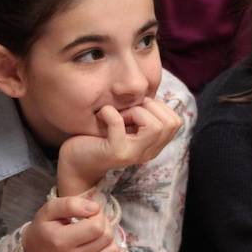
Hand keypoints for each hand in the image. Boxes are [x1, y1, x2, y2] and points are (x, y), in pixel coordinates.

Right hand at [22, 196, 120, 251]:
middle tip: (93, 223)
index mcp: (60, 241)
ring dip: (108, 240)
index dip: (98, 216)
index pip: (96, 227)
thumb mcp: (50, 209)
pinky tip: (97, 250)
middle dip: (104, 226)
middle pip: (106, 238)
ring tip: (95, 237)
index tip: (91, 214)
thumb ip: (70, 204)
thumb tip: (95, 208)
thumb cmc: (45, 228)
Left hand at [57, 98, 181, 195]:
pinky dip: (109, 112)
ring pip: (154, 126)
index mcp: (154, 145)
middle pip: (170, 123)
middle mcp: (148, 153)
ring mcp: (133, 154)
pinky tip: (102, 114)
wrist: (76, 160)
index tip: (137, 108)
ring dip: (134, 112)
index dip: (158, 107)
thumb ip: (142, 112)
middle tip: (126, 112)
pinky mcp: (115, 152)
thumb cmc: (99, 136)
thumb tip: (148, 90)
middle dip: (148, 108)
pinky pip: (119, 124)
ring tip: (118, 115)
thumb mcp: (126, 122)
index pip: (175, 121)